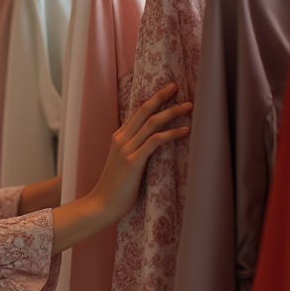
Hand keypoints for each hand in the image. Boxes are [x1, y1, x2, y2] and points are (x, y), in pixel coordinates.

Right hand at [88, 82, 191, 223]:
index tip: (167, 90)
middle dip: (161, 97)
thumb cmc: (116, 188)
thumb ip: (135, 150)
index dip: (153, 99)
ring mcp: (126, 149)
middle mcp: (121, 139)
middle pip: (143, 111)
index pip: (137, 112)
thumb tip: (153, 144)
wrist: (101, 204)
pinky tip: (184, 131)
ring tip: (188, 106)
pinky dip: (171, 133)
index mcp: (118, 137)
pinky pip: (155, 141)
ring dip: (171, 112)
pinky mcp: (133, 161)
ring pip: (151, 123)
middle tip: (177, 86)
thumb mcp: (123, 163)